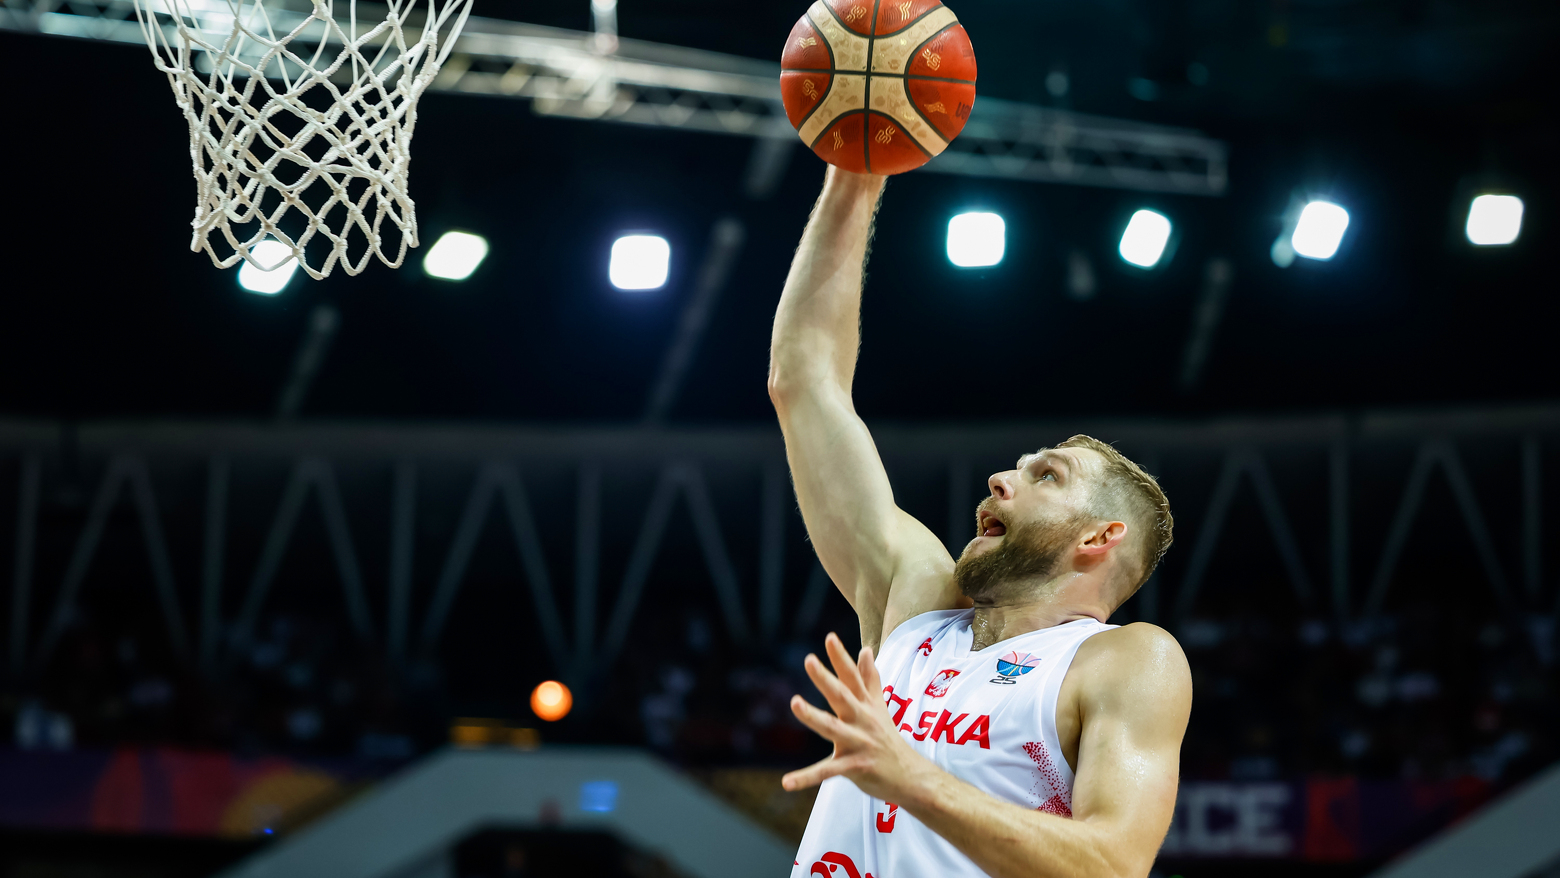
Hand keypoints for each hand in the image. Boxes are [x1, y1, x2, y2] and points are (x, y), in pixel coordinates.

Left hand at [782, 632, 932, 802]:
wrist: (911, 776)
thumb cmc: (889, 740)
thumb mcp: (880, 707)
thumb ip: (870, 679)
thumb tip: (865, 649)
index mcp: (865, 706)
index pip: (852, 677)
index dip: (841, 658)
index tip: (829, 637)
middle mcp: (862, 720)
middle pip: (842, 696)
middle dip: (826, 679)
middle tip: (809, 659)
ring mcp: (859, 743)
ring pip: (832, 728)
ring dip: (813, 716)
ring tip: (794, 703)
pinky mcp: (855, 767)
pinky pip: (827, 772)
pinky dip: (806, 778)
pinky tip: (786, 782)